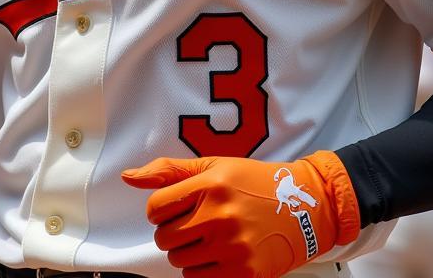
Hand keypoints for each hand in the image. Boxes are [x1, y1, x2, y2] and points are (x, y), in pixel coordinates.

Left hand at [122, 152, 359, 276]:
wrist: (304, 207)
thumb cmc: (253, 183)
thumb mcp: (214, 166)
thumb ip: (169, 171)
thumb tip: (128, 177)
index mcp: (211, 185)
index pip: (156, 207)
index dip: (160, 209)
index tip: (175, 206)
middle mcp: (220, 216)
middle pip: (164, 238)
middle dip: (172, 231)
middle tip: (193, 222)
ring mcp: (233, 248)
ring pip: (179, 261)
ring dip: (186, 251)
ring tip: (209, 236)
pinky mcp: (244, 274)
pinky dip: (201, 269)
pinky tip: (219, 252)